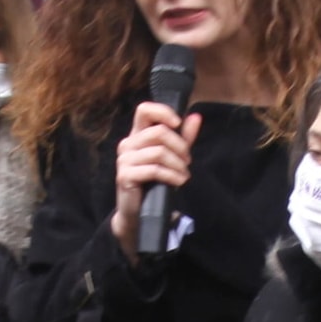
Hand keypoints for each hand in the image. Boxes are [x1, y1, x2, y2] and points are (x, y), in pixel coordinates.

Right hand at [105, 103, 199, 252]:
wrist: (139, 211)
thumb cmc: (155, 182)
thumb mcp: (173, 157)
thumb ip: (183, 137)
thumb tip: (195, 117)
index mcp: (137, 135)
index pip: (144, 110)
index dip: (163, 112)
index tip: (178, 123)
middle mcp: (128, 144)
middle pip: (159, 132)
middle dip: (180, 146)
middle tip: (188, 160)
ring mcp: (124, 160)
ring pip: (158, 152)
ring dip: (178, 164)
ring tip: (184, 174)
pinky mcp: (125, 176)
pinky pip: (154, 170)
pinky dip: (171, 176)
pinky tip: (178, 182)